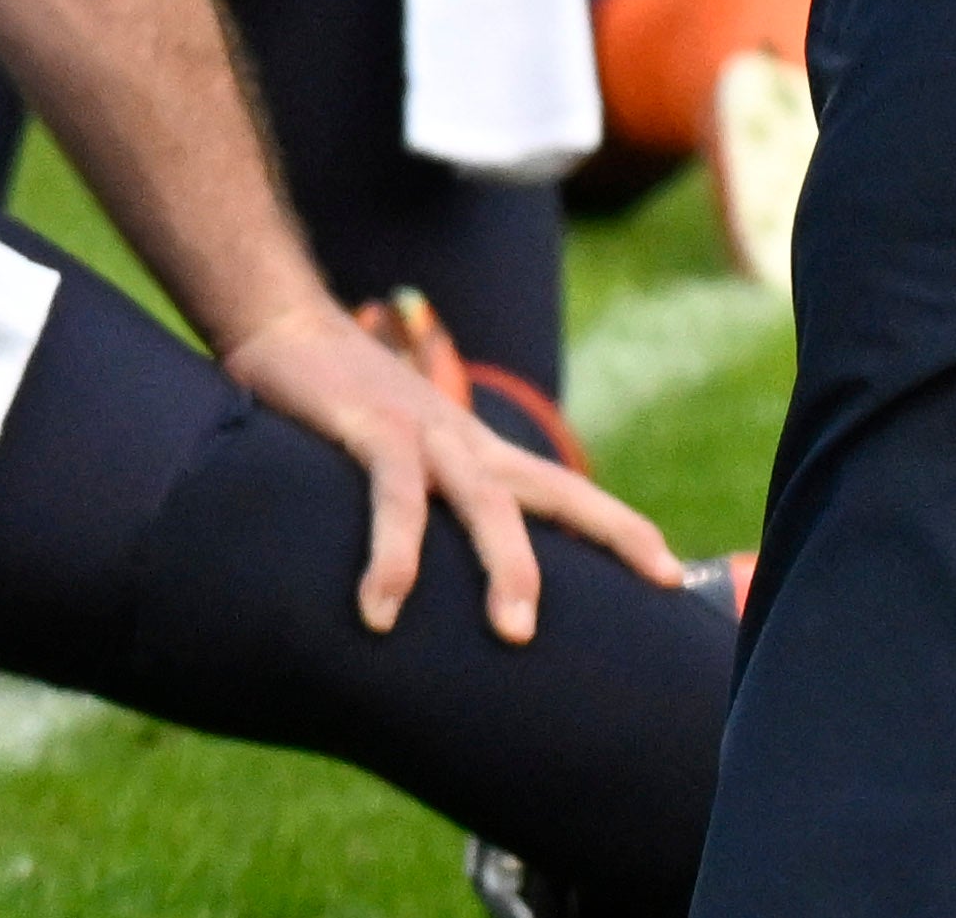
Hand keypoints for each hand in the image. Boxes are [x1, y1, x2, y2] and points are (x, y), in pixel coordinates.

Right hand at [219, 291, 680, 640]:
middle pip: (549, 493)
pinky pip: (392, 496)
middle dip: (599, 544)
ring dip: (504, 565)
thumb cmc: (339, 404)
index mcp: (476, 452)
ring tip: (514, 632)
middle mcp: (462, 441)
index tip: (672, 576)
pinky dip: (392, 556)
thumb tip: (441, 584)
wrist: (283, 323)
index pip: (565, 490)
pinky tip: (382, 608)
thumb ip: (426, 504)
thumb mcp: (400, 452)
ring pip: (483, 500)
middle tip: (634, 616)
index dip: (620, 530)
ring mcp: (421, 432)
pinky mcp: (370, 428)